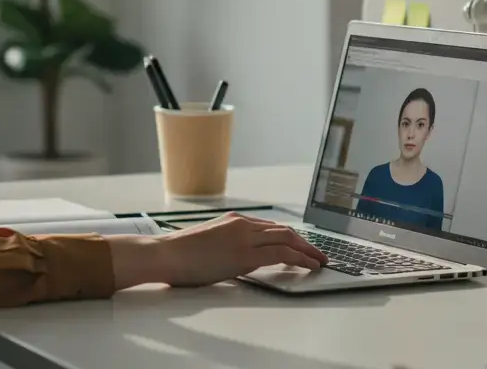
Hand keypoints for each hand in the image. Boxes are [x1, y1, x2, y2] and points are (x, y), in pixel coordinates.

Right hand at [109, 213, 326, 288]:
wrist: (165, 254)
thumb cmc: (179, 254)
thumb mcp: (207, 243)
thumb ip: (226, 245)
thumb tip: (236, 258)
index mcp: (233, 220)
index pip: (270, 227)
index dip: (290, 236)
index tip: (301, 245)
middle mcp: (242, 224)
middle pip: (284, 230)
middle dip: (305, 242)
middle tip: (319, 253)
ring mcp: (245, 237)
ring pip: (288, 238)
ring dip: (308, 250)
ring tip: (320, 260)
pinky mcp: (245, 253)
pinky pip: (282, 253)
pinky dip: (300, 258)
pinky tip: (310, 266)